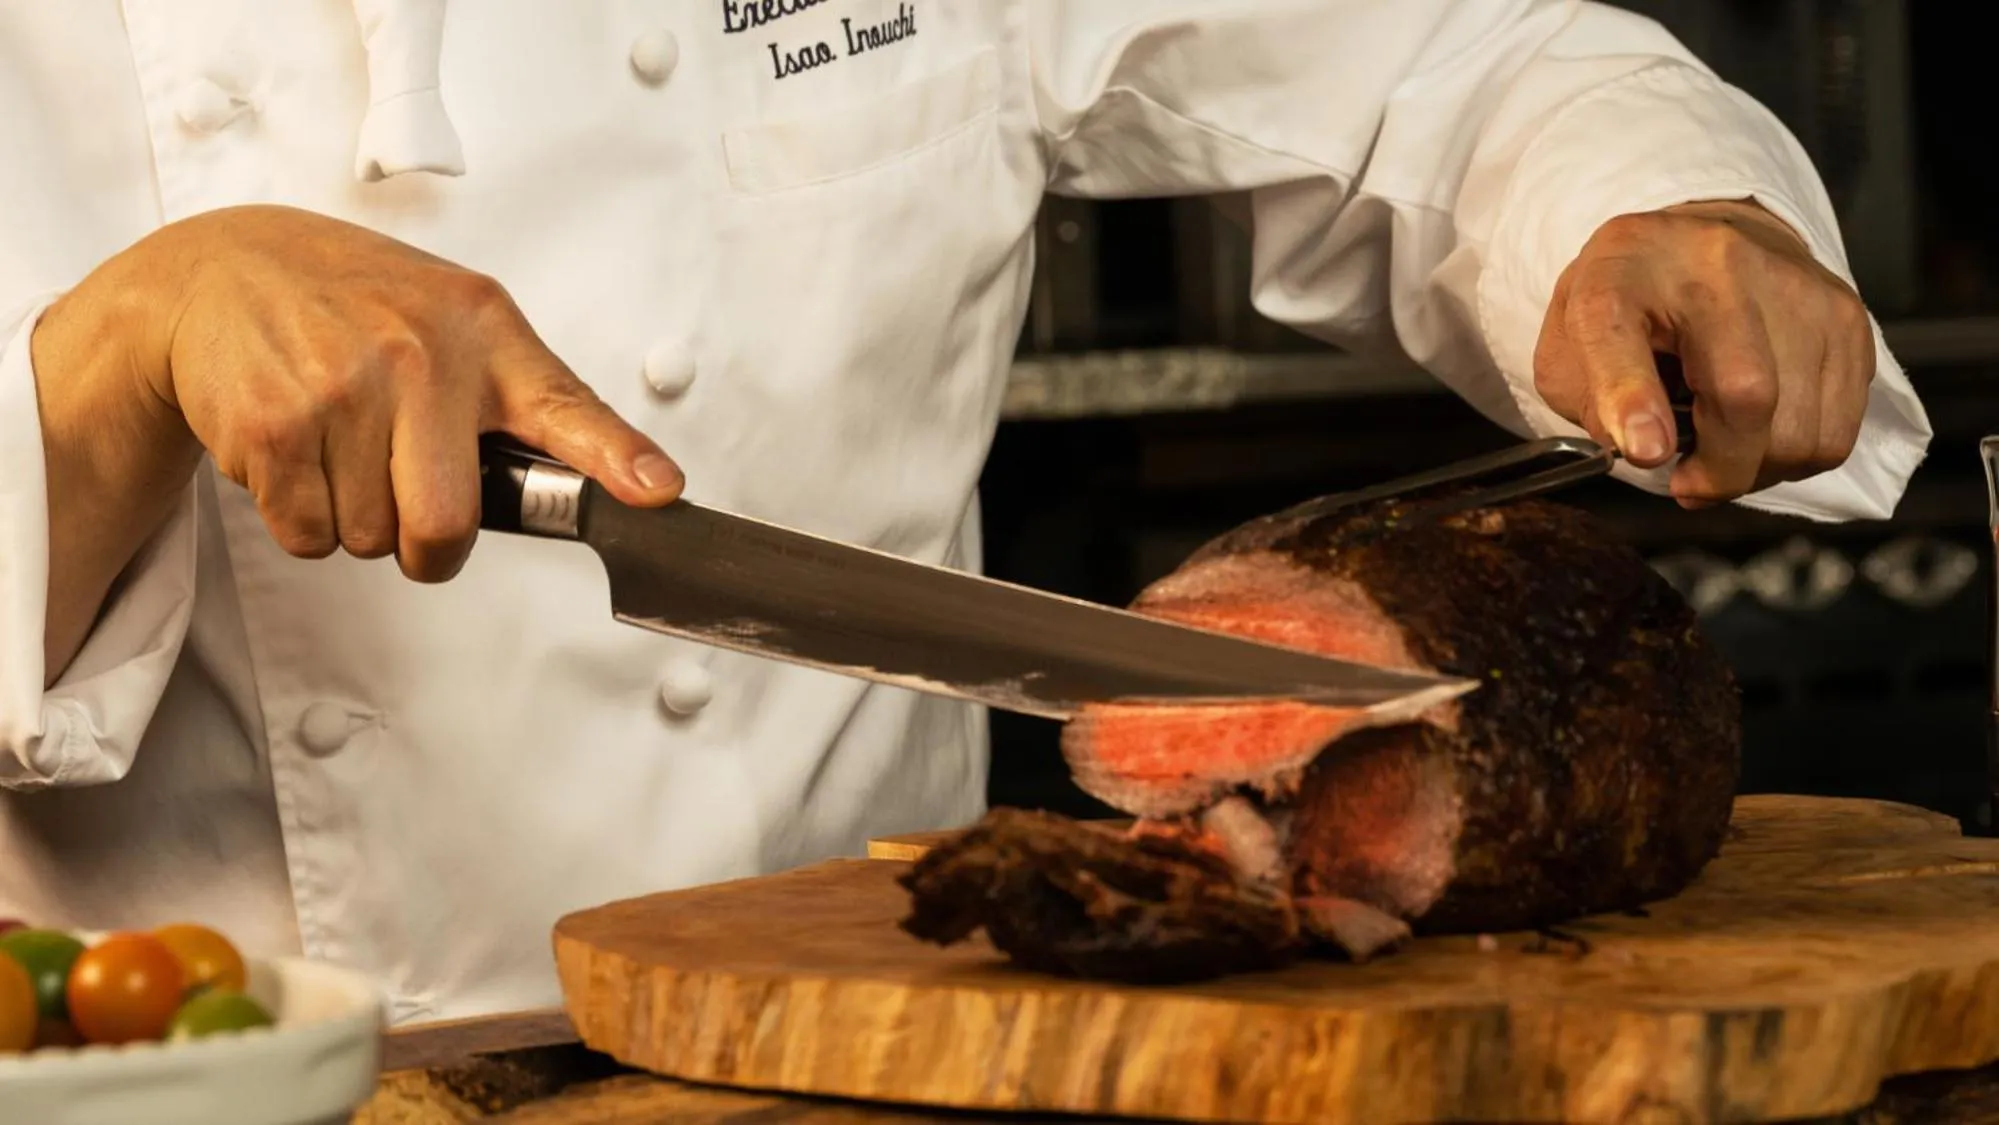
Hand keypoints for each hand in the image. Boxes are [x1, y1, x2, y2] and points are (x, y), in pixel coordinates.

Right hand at [134, 204, 681, 579]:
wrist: (225, 267)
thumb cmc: (358, 304)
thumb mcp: (457, 319)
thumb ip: (532, 400)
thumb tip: (636, 483)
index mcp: (482, 329)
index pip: (566, 405)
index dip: (618, 458)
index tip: (658, 493)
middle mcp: (418, 355)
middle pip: (446, 526)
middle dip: (426, 544)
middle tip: (404, 496)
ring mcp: (341, 389)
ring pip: (368, 539)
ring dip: (353, 520)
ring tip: (339, 443)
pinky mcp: (271, 424)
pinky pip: (306, 535)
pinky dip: (299, 515)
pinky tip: (295, 446)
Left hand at [1530, 198, 1875, 507]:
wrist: (1698, 242)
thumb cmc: (1628, 306)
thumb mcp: (1568, 347)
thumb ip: (1587, 404)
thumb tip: (1648, 449)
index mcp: (1622, 270)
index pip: (1617, 329)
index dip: (1630, 397)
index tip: (1644, 451)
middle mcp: (1717, 264)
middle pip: (1745, 394)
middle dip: (1719, 470)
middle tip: (1689, 483)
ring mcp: (1795, 286)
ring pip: (1799, 428)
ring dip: (1758, 468)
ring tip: (1724, 446)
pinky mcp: (1846, 315)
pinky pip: (1835, 430)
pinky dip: (1796, 455)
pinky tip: (1763, 431)